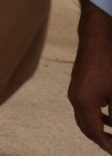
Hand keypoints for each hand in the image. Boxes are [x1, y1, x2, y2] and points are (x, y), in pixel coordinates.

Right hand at [69, 0, 111, 152]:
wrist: (97, 38)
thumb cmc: (109, 63)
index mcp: (83, 101)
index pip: (93, 131)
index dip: (106, 145)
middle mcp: (75, 97)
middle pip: (85, 127)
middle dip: (100, 139)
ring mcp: (75, 90)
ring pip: (84, 117)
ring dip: (98, 128)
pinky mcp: (78, 84)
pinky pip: (84, 107)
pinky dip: (96, 116)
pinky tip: (108, 117)